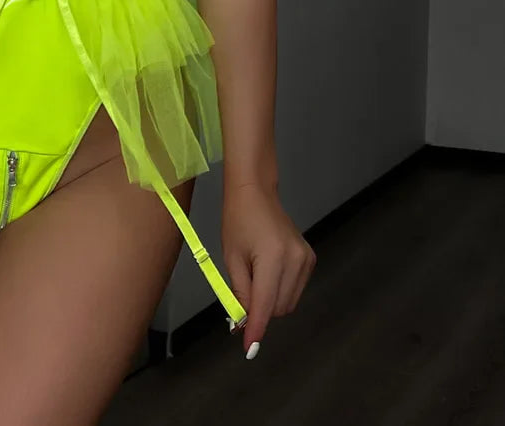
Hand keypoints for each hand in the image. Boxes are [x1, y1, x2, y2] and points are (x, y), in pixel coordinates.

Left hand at [221, 180, 315, 357]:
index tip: (249, 350)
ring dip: (270, 302)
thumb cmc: (237, 220)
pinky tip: (268, 272)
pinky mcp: (310, 259)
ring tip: (254, 277)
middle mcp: (295, 261)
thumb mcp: (232, 257)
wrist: (256, 192)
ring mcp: (306, 260)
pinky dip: (280, 291)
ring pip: (288, 302)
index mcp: (273, 259)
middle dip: (260, 312)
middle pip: (278, 308)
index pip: (265, 305)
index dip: (257, 329)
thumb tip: (243, 323)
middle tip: (240, 301)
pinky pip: (295, 289)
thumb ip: (239, 292)